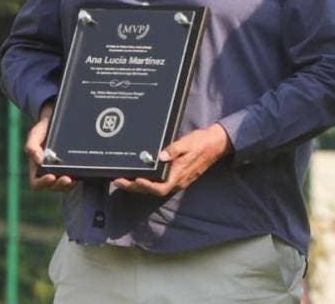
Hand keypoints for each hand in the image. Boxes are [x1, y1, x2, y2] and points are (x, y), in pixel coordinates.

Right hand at [25, 101, 76, 190]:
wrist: (58, 120)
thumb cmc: (44, 130)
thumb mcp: (35, 134)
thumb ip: (32, 146)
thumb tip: (38, 160)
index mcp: (37, 168)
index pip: (37, 183)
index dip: (43, 183)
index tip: (50, 177)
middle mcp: (51, 172)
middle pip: (54, 187)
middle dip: (60, 185)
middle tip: (67, 179)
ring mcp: (64, 170)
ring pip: (67, 185)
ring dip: (71, 184)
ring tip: (75, 178)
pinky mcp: (76, 166)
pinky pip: (79, 175)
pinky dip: (81, 176)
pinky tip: (85, 171)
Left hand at [113, 123, 231, 196]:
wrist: (216, 144)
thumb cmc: (202, 143)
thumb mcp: (187, 142)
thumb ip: (173, 150)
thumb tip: (160, 156)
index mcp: (180, 174)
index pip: (160, 188)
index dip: (146, 187)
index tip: (134, 180)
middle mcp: (178, 181)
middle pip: (153, 191)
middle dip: (134, 187)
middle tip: (118, 180)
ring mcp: (178, 180)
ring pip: (155, 188)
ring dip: (139, 186)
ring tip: (123, 179)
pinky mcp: (178, 177)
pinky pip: (160, 184)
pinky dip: (147, 182)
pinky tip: (140, 176)